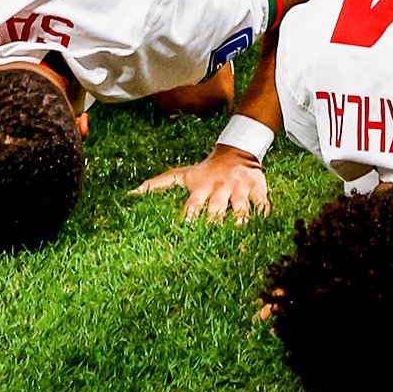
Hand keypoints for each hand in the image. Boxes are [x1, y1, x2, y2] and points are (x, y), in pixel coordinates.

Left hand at [132, 151, 269, 224]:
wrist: (237, 150)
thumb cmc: (205, 170)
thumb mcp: (182, 175)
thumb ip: (157, 185)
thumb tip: (129, 194)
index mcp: (200, 188)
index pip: (192, 206)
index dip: (188, 219)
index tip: (183, 233)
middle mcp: (219, 189)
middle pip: (216, 210)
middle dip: (214, 224)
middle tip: (211, 241)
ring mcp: (239, 189)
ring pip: (240, 208)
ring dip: (239, 221)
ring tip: (238, 236)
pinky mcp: (258, 188)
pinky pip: (262, 203)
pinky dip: (263, 214)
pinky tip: (263, 225)